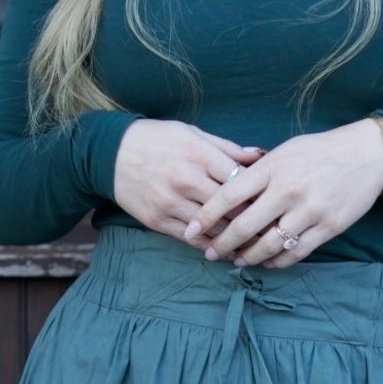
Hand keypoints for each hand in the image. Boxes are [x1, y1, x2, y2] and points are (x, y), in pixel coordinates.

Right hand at [111, 118, 266, 238]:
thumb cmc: (157, 140)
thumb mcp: (192, 133)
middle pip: (230, 207)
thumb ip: (227, 148)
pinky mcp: (158, 220)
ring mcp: (170, 202)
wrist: (111, 154)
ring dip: (235, 238)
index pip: (239, 180)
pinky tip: (227, 250)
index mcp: (198, 155)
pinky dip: (211, 246)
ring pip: (213, 227)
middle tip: (271, 228)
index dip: (258, 193)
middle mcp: (185, 180)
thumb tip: (261, 155)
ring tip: (254, 244)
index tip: (271, 201)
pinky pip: (192, 239)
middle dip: (252, 219)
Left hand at [184, 120, 382, 267]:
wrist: (367, 153)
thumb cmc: (320, 150)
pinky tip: (267, 262)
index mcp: (273, 167)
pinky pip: (296, 253)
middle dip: (223, 244)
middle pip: (245, 226)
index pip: (229, 195)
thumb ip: (258, 171)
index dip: (206, 216)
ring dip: (249, 257)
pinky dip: (278, 262)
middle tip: (211, 253)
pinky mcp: (328, 227)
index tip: (192, 229)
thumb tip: (227, 191)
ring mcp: (309, 210)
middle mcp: (288, 190)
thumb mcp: (285, 151)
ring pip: (269, 245)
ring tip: (238, 260)